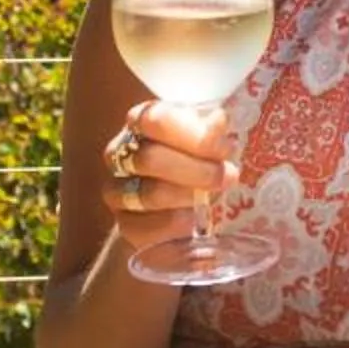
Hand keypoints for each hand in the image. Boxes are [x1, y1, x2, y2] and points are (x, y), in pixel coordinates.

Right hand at [100, 99, 235, 243]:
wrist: (179, 208)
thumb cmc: (200, 160)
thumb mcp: (208, 139)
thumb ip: (211, 130)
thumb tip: (218, 121)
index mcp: (141, 122)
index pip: (155, 119)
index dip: (192, 134)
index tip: (225, 148)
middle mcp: (120, 154)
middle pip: (149, 158)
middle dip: (195, 169)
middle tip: (231, 177)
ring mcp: (117, 191)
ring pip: (148, 194)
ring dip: (189, 196)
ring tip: (216, 199)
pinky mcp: (125, 226)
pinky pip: (148, 227)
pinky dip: (178, 225)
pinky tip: (198, 222)